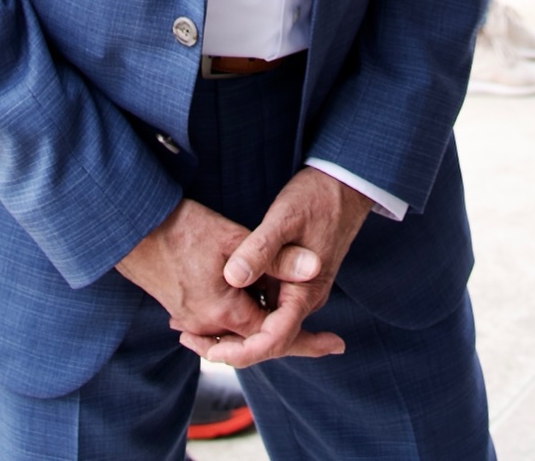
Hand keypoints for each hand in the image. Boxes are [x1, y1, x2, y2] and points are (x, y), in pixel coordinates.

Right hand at [115, 199, 315, 355]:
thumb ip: (276, 257)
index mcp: (222, 312)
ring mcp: (191, 321)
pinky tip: (258, 304)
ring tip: (297, 320)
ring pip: (238, 335)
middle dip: (291, 340)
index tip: (334, 341)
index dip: (305, 334)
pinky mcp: (183, 312)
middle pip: (257, 341)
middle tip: (329, 343)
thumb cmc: (183, 228)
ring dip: (264, 328)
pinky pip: (220, 327)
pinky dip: (242, 322)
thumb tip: (315, 268)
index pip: (273, 334)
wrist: (134, 228)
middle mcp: (205, 326)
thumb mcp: (235, 237)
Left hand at [192, 168, 373, 368]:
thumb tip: (232, 278)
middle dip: (230, 345)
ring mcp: (300, 289)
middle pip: (268, 339)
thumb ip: (260, 249)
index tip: (211, 352)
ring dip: (234, 329)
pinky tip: (217, 301)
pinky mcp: (294, 279)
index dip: (242, 352)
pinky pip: (268, 305)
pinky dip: (244, 308)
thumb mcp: (285, 218)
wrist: (346, 183)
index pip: (275, 340)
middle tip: (188, 338)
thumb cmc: (318, 197)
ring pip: (266, 323)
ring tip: (194, 327)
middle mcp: (305, 298)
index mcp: (306, 291)